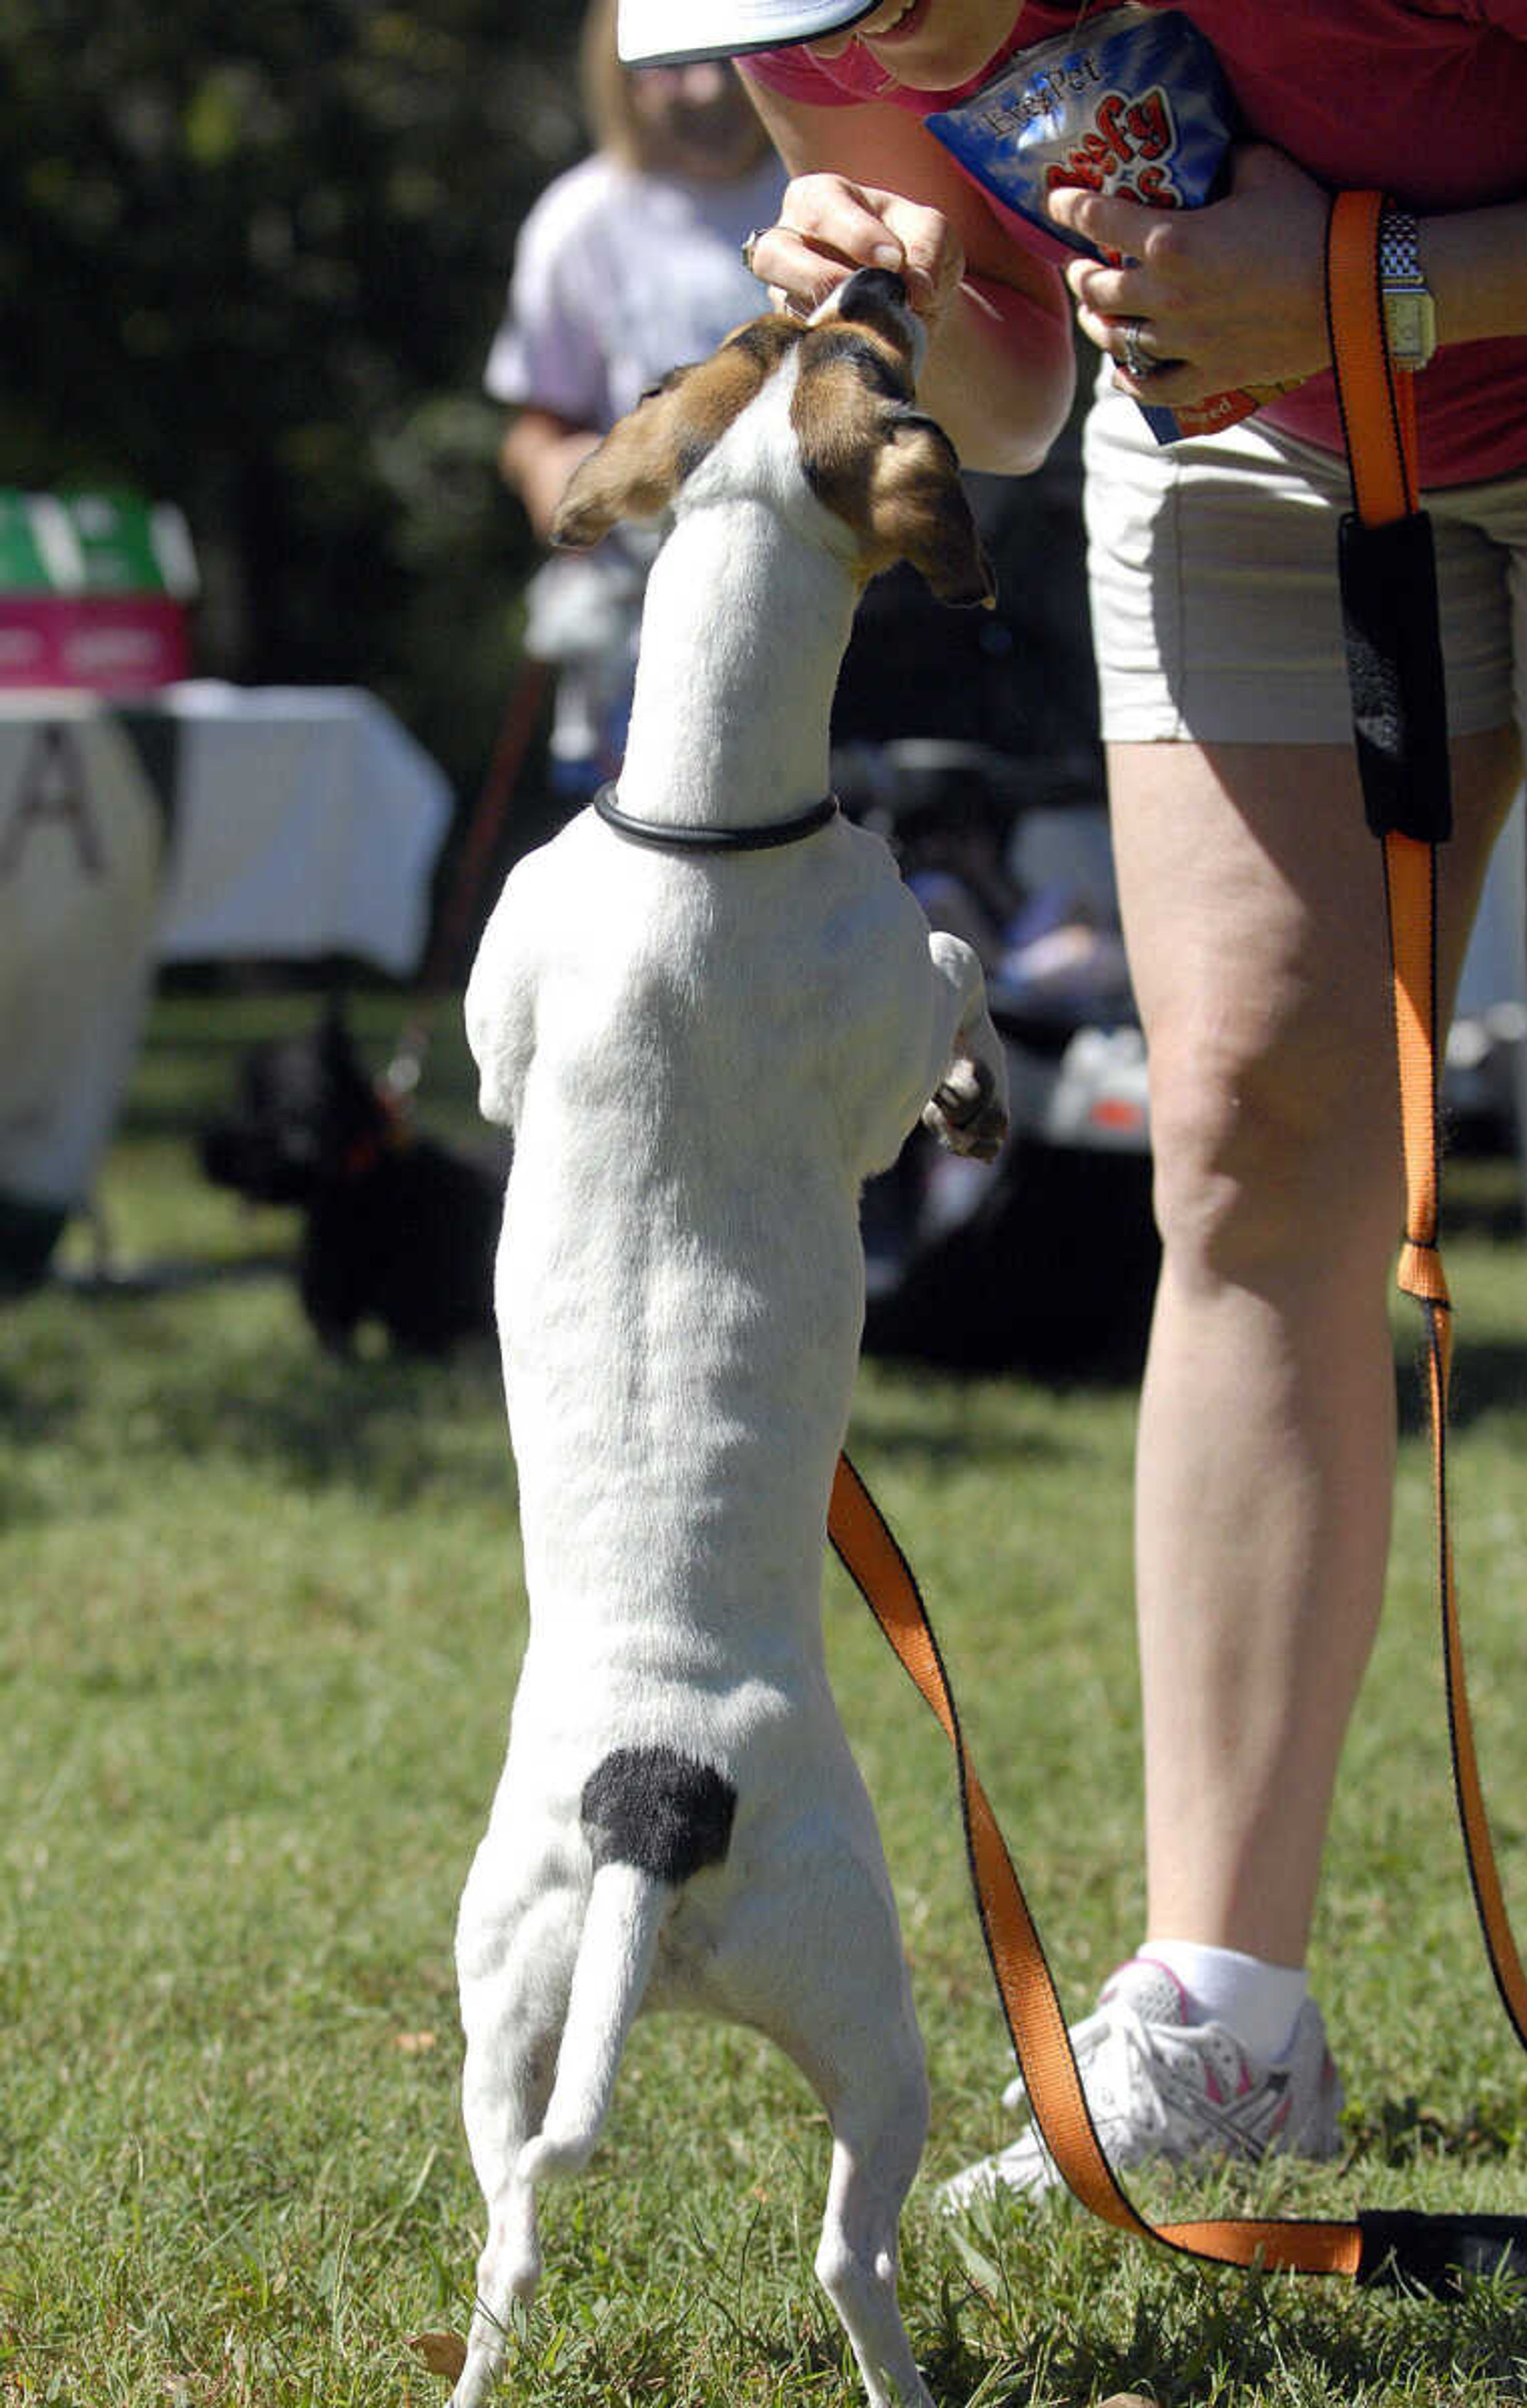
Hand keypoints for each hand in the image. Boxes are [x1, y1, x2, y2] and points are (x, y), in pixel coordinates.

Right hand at [745, 173, 965, 333]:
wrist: (910, 301)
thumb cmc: (913, 250)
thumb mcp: (933, 233)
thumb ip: (928, 247)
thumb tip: (918, 290)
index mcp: (821, 198)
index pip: (822, 205)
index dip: (855, 233)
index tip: (895, 261)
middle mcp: (788, 241)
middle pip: (773, 253)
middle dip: (816, 275)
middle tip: (861, 294)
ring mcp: (782, 291)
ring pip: (779, 304)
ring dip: (820, 317)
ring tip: (862, 325)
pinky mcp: (790, 333)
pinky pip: (797, 342)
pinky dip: (828, 345)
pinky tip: (858, 347)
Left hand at [1048, 144, 1331, 402]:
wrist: (1354, 290)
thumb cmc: (1311, 223)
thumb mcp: (1263, 169)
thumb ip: (1225, 158)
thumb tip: (1211, 150)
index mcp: (1171, 241)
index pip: (1097, 220)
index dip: (1069, 209)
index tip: (1055, 204)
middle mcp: (1166, 297)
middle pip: (1097, 290)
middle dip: (1080, 275)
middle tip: (1079, 267)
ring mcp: (1184, 343)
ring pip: (1117, 340)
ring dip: (1099, 325)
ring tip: (1095, 314)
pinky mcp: (1208, 375)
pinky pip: (1151, 388)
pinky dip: (1129, 381)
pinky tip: (1122, 371)